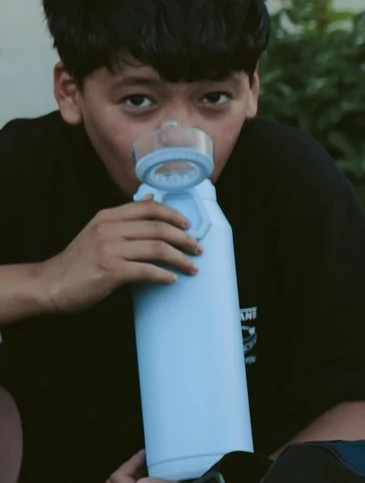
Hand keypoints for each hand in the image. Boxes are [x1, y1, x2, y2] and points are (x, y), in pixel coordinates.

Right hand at [39, 203, 200, 315]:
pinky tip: (171, 279)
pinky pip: (147, 270)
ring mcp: (109, 249)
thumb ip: (125, 217)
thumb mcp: (97, 231)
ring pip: (158, 248)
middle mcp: (108, 228)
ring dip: (180, 259)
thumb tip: (152, 198)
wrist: (49, 284)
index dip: (174, 215)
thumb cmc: (78, 261)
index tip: (189, 226)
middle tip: (197, 249)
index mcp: (107, 217)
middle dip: (184, 239)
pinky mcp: (110, 270)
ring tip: (191, 267)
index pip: (149, 208)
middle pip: (159, 228)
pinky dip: (164, 275)